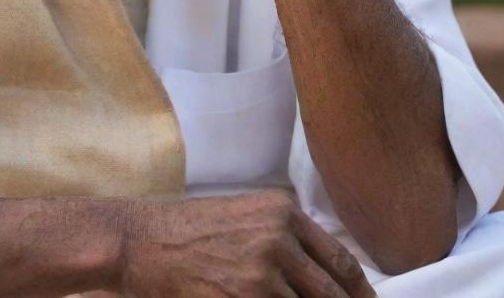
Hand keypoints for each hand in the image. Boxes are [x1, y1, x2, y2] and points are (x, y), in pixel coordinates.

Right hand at [120, 190, 376, 297]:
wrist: (142, 240)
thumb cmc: (190, 231)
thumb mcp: (245, 216)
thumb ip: (286, 239)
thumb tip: (327, 276)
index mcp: (283, 213)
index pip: (341, 262)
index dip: (361, 294)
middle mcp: (278, 239)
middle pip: (333, 294)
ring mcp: (260, 273)